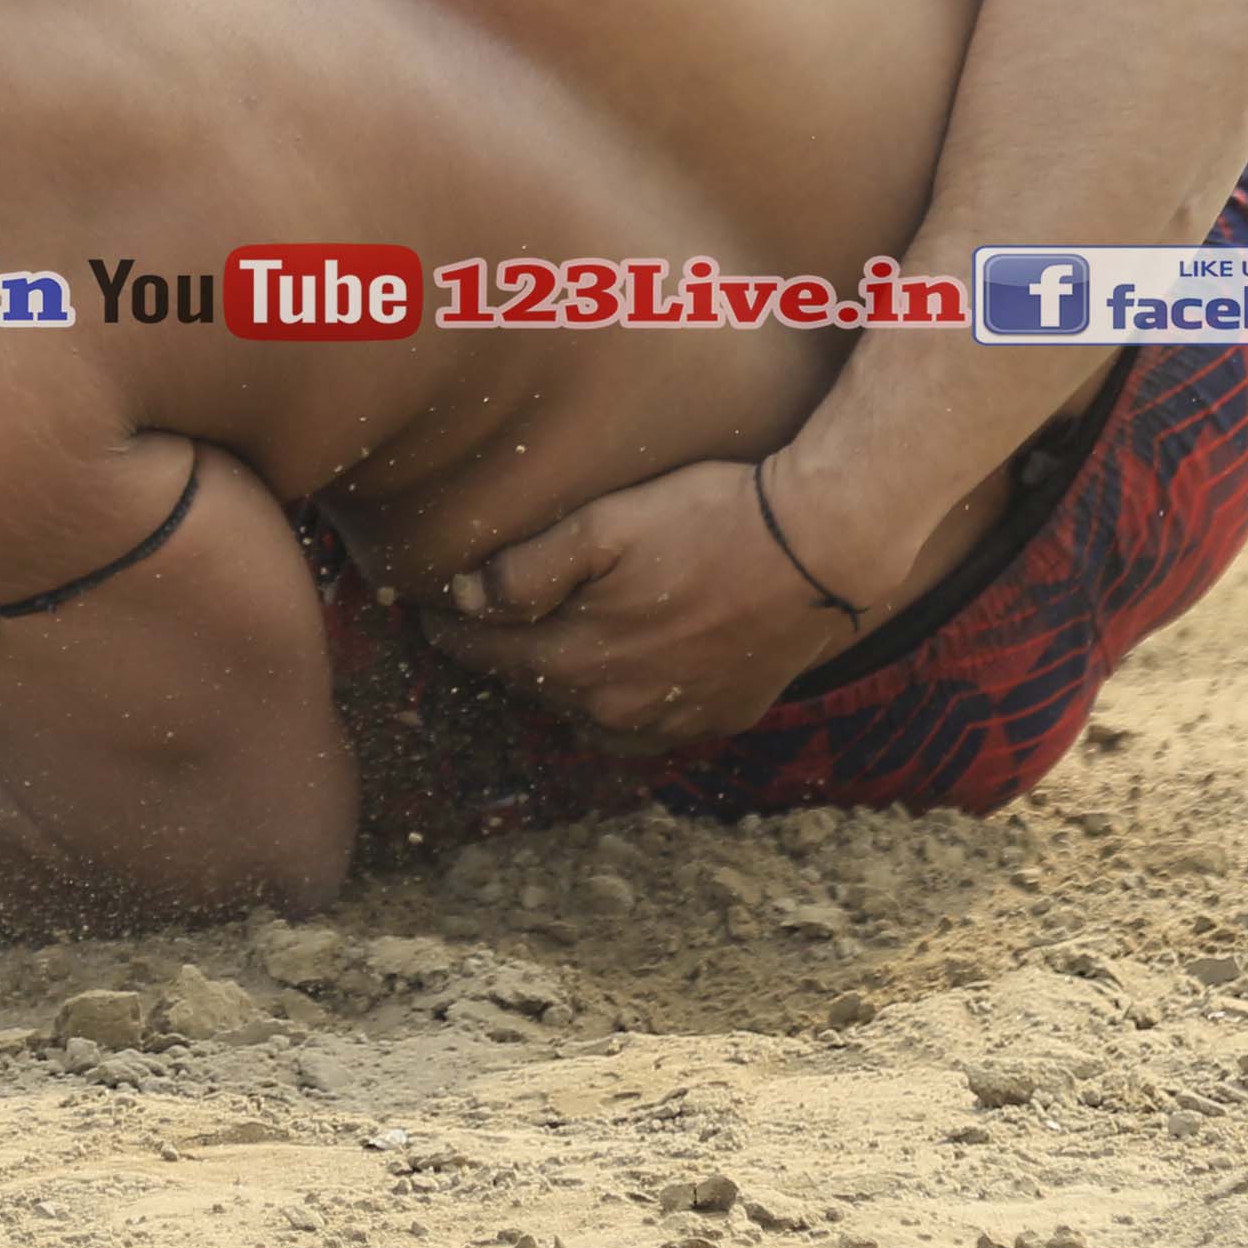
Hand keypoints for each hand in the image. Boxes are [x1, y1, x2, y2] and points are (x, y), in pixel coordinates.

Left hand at [423, 454, 880, 756]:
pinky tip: (620, 670)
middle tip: (480, 619)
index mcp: (576, 660)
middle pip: (531, 683)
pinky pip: (644, 728)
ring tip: (550, 640)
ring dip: (560, 681)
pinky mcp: (715, 718)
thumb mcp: (607, 525)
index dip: (450, 626)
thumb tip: (460, 598)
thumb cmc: (710, 519)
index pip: (483, 651)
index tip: (425, 607)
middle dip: (501, 653)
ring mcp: (668, 721)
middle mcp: (614, 708)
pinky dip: (620, 705)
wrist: (822, 549)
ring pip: (584, 712)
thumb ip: (526, 570)